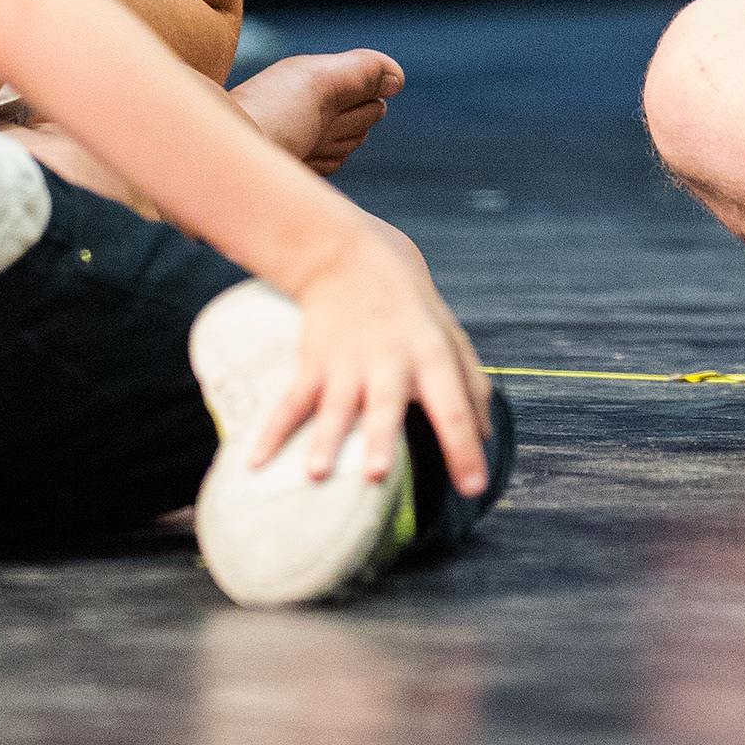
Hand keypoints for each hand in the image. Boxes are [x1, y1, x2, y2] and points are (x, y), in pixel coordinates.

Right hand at [254, 220, 495, 499]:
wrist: (349, 257)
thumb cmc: (412, 307)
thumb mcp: (450, 336)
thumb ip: (471, 384)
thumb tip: (488, 434)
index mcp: (432, 356)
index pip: (454, 406)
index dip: (465, 447)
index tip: (474, 488)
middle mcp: (390, 361)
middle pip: (387, 404)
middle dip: (381, 438)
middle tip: (378, 474)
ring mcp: (348, 362)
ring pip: (336, 406)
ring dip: (325, 440)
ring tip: (316, 474)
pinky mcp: (314, 362)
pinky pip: (292, 402)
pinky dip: (272, 433)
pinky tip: (256, 464)